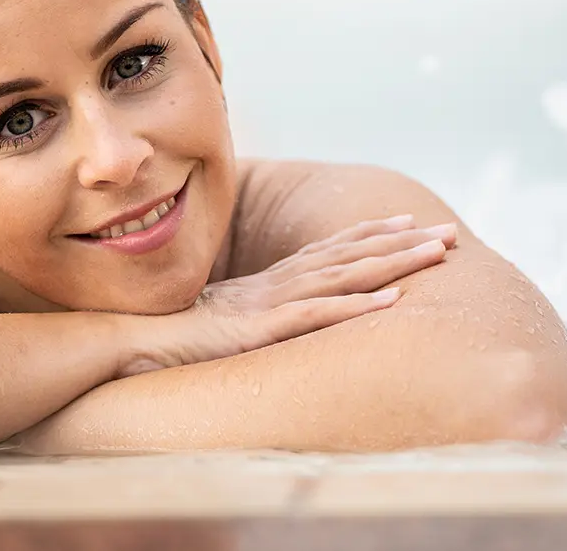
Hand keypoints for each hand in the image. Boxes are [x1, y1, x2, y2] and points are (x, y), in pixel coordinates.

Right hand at [118, 214, 455, 376]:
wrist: (117, 342)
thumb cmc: (152, 340)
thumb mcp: (205, 331)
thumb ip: (230, 328)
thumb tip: (240, 336)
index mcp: (261, 287)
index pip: (326, 255)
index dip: (369, 238)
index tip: (407, 224)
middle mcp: (272, 286)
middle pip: (348, 257)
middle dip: (402, 243)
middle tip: (449, 233)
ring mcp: (268, 304)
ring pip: (344, 277)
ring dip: (395, 264)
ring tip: (437, 254)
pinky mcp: (260, 329)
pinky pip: (316, 315)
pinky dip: (357, 307)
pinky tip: (391, 302)